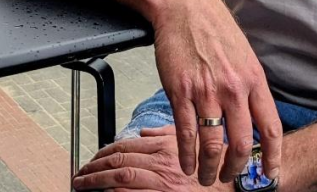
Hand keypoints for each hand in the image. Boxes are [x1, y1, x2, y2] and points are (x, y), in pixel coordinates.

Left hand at [73, 127, 233, 191]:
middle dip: (94, 168)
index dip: (103, 153)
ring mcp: (162, 183)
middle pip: (118, 160)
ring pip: (120, 177)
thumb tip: (144, 131)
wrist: (236, 187)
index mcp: (165, 147)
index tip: (92, 160)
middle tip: (79, 174)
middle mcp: (162, 163)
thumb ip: (165, 135)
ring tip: (82, 185)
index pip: (125, 146)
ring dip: (97, 181)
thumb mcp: (190, 144)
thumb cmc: (214, 168)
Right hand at [150, 0, 281, 184]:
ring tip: (205, 178)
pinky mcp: (180, 91)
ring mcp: (206, 91)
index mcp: (253, 79)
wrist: (184, 6)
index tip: (270, 174)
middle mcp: (233, 88)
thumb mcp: (244, 55)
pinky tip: (187, 163)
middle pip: (240, 144)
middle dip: (236, 170)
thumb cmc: (214, 29)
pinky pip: (186, 132)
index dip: (272, 157)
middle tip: (229, 179)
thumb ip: (250, 87)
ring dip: (209, 169)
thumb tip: (255, 118)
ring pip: (212, 144)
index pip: (270, 128)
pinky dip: (187, 154)